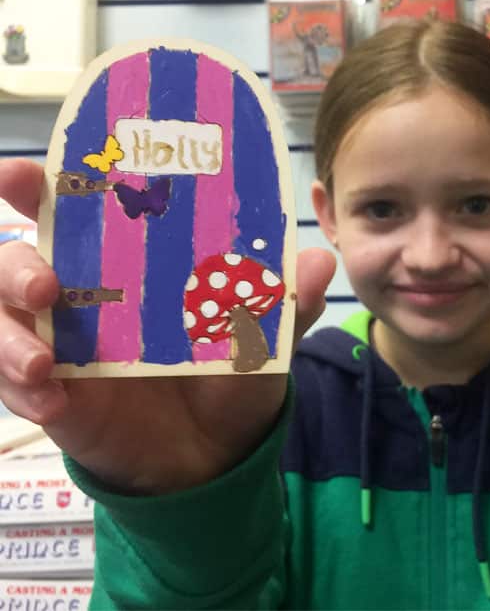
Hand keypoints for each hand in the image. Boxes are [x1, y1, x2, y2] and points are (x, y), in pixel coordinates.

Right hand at [0, 158, 335, 493]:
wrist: (219, 453)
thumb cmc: (233, 377)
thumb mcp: (264, 339)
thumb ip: (285, 303)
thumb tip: (317, 262)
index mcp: (130, 266)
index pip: (74, 214)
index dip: (40, 189)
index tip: (26, 176)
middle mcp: (85, 297)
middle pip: (13, 261)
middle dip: (12, 264)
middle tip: (42, 284)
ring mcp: (62, 345)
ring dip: (7, 335)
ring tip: (45, 361)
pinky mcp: (53, 395)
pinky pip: (13, 386)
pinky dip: (21, 389)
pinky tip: (54, 402)